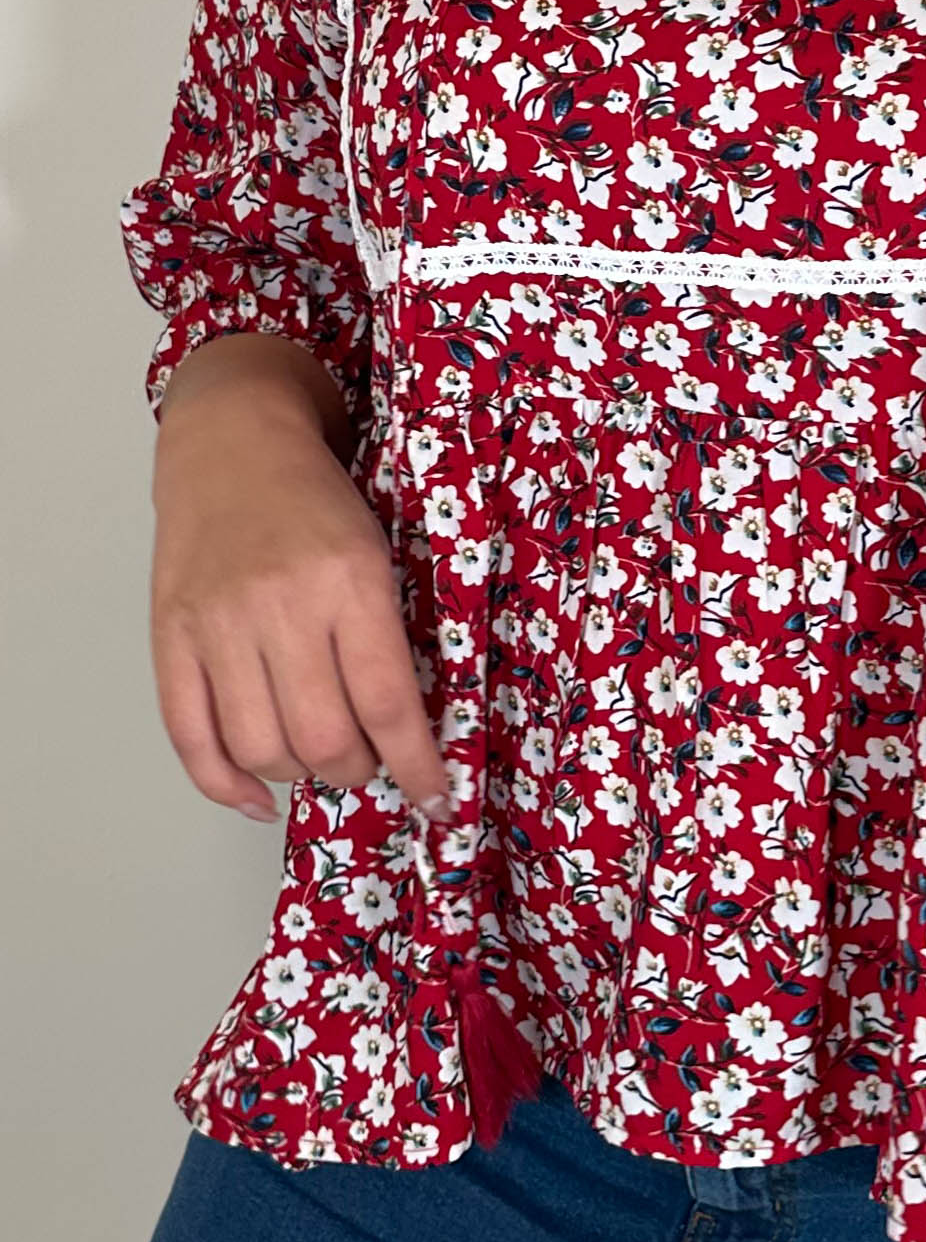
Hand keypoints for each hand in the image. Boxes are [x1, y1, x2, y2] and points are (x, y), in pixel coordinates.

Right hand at [150, 335, 450, 824]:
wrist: (233, 442)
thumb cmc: (318, 499)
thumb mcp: (376, 549)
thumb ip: (386, 632)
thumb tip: (405, 732)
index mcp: (349, 581)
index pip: (387, 702)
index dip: (417, 765)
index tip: (438, 799)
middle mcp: (281, 607)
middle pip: (324, 738)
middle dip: (360, 770)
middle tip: (371, 760)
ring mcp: (218, 624)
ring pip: (261, 749)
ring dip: (300, 775)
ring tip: (319, 757)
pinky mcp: (171, 637)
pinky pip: (190, 738)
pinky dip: (226, 785)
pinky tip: (259, 796)